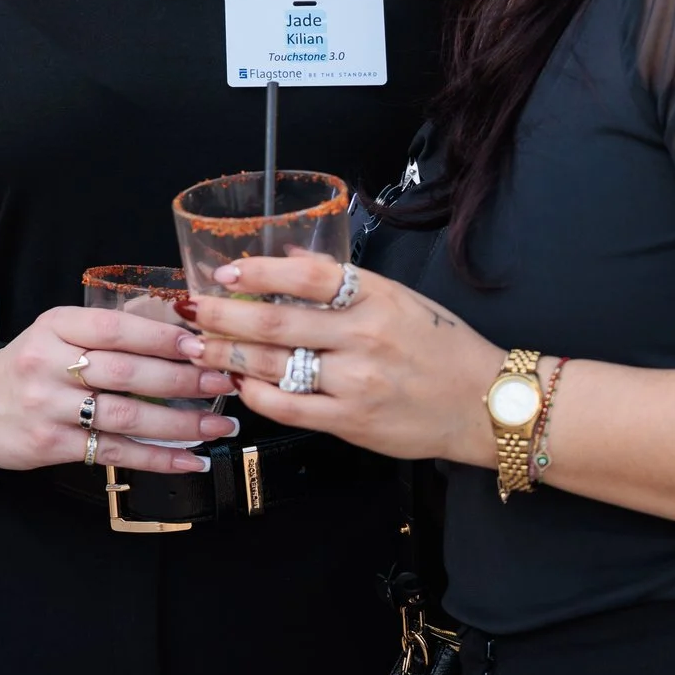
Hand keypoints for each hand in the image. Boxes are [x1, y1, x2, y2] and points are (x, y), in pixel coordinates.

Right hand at [0, 306, 238, 475]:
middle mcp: (47, 364)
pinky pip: (114, 451)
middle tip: (223, 383)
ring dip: (180, 423)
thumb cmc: (29, 366)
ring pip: (125, 416)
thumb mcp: (56, 333)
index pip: (114, 329)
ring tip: (218, 425)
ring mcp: (47, 407)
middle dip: (182, 379)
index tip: (201, 344)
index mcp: (53, 326)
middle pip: (125, 373)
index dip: (161, 336)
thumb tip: (171, 317)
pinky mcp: (51, 445)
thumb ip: (107, 327)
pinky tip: (190, 459)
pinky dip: (157, 458)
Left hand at [185, 253, 505, 467]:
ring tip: (196, 344)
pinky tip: (237, 381)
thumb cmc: (444, 348)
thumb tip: (288, 252)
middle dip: (221, 315)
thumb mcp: (400, 298)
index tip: (226, 271)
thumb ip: (342, 280)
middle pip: (275, 322)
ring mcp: (355, 382)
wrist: (485, 404)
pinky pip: (288, 407)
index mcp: (376, 297)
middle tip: (189, 308)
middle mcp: (363, 337)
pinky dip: (255, 393)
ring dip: (226, 353)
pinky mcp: (351, 421)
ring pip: (273, 364)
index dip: (259, 270)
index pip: (308, 275)